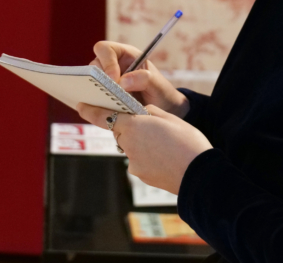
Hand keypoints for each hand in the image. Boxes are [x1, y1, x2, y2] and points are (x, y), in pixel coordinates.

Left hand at [77, 103, 211, 194]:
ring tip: (166, 143)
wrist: (200, 175)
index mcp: (132, 126)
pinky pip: (139, 160)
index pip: (105, 116)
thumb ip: (148, 112)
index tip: (81, 106)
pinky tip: (165, 156)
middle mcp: (128, 145)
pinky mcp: (141, 175)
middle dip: (131, 126)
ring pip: (131, 146)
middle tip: (153, 126)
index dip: (91, 110)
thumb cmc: (187, 142)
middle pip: (122, 131)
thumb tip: (140, 115)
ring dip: (142, 142)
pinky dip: (148, 156)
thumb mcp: (169, 117)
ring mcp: (133, 163)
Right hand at [89, 41, 189, 117]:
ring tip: (106, 104)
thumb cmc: (162, 92)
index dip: (106, 62)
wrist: (164, 110)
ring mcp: (107, 81)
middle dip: (99, 79)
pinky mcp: (104, 96)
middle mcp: (113, 66)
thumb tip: (122, 82)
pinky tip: (101, 111)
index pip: (106, 49)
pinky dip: (95, 103)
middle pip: (94, 65)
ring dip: (96, 92)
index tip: (114, 79)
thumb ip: (143, 79)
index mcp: (125, 55)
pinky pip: (93, 97)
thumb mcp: (157, 85)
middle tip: (109, 94)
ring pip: (91, 82)